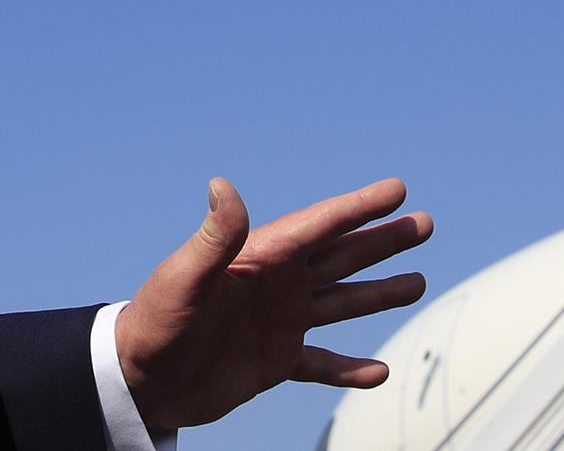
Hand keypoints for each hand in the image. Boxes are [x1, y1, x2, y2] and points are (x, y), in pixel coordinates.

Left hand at [116, 177, 433, 429]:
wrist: (140, 378)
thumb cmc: (156, 321)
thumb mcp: (185, 276)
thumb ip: (214, 236)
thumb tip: (222, 184)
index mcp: (260, 259)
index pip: (320, 226)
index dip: (359, 207)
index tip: (397, 189)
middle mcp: (275, 285)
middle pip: (340, 257)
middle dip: (381, 240)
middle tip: (423, 224)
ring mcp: (277, 322)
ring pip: (340, 303)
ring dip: (378, 294)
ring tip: (418, 281)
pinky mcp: (272, 360)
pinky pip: (321, 363)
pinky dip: (349, 368)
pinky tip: (379, 371)